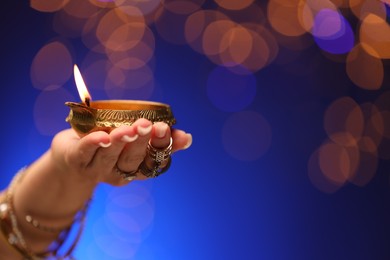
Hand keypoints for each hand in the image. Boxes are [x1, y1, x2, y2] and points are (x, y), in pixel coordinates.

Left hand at [50, 118, 191, 185]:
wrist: (71, 161)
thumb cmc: (109, 143)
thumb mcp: (135, 140)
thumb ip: (157, 138)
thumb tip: (186, 136)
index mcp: (136, 168)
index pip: (153, 161)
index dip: (163, 147)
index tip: (171, 131)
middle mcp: (118, 172)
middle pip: (131, 160)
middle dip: (141, 142)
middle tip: (149, 125)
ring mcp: (96, 168)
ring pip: (110, 155)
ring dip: (120, 141)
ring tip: (130, 128)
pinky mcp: (76, 159)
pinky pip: (85, 152)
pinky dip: (93, 144)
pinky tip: (102, 136)